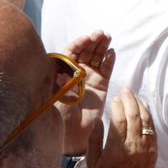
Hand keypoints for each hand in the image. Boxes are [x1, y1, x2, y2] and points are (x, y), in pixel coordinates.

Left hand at [62, 31, 113, 154]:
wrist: (73, 134)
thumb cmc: (59, 116)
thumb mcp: (55, 98)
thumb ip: (59, 83)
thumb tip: (61, 69)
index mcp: (62, 73)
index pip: (70, 53)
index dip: (79, 44)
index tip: (86, 39)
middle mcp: (76, 73)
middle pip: (85, 52)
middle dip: (92, 41)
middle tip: (101, 34)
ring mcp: (90, 78)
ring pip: (97, 58)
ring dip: (102, 46)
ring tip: (108, 37)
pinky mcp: (102, 85)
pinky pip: (107, 69)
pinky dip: (110, 60)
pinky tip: (112, 52)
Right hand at [88, 91, 157, 167]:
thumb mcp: (93, 163)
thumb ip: (94, 140)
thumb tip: (98, 120)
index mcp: (116, 150)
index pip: (119, 121)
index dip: (118, 107)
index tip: (115, 98)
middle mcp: (133, 147)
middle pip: (134, 117)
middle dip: (130, 100)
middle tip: (125, 90)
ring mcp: (146, 148)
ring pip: (146, 120)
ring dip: (140, 105)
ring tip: (134, 95)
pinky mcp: (154, 149)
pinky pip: (152, 128)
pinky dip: (149, 115)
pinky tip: (143, 107)